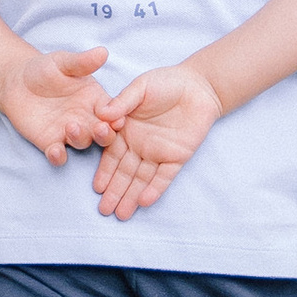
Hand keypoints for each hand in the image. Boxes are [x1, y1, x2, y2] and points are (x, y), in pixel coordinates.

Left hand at [0, 44, 114, 165]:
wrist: (16, 82)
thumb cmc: (45, 69)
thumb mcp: (62, 62)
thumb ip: (82, 62)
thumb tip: (102, 52)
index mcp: (96, 101)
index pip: (113, 112)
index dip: (117, 116)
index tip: (117, 117)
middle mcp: (87, 120)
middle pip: (103, 133)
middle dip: (104, 133)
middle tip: (101, 128)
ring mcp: (69, 134)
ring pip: (82, 143)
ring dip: (80, 138)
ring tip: (71, 126)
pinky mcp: (50, 143)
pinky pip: (58, 155)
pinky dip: (58, 156)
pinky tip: (55, 151)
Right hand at [92, 65, 223, 220]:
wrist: (199, 86)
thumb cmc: (166, 82)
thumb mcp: (140, 87)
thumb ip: (122, 101)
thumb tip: (103, 114)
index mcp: (126, 130)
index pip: (112, 155)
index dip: (105, 171)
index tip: (97, 187)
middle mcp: (140, 145)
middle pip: (125, 172)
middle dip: (115, 191)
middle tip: (104, 210)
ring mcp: (158, 153)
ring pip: (142, 179)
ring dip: (132, 196)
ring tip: (121, 214)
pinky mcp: (177, 157)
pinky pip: (165, 176)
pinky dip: (155, 189)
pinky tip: (145, 202)